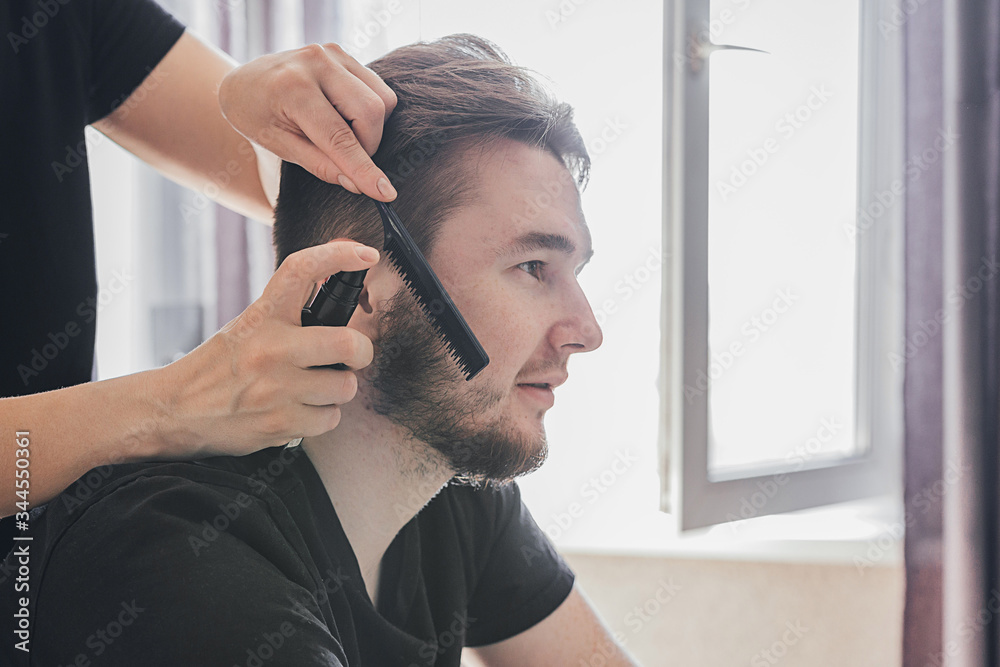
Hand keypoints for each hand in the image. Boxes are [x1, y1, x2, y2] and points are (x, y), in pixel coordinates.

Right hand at [152, 240, 379, 456]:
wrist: (173, 411)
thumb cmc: (216, 368)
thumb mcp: (247, 327)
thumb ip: (288, 316)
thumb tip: (339, 300)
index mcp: (261, 316)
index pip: (302, 270)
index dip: (339, 256)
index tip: (366, 254)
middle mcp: (270, 348)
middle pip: (347, 344)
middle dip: (361, 352)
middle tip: (353, 355)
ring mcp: (275, 388)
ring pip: (345, 386)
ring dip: (338, 390)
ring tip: (315, 388)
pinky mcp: (279, 423)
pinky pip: (331, 419)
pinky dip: (322, 417)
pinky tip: (300, 409)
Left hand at [219, 42, 397, 200]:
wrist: (244, 83)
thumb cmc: (257, 118)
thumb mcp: (281, 147)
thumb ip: (320, 165)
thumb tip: (357, 184)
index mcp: (292, 88)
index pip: (339, 136)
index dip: (364, 168)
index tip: (386, 194)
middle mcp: (316, 62)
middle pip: (371, 112)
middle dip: (368, 146)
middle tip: (345, 160)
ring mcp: (332, 53)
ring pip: (382, 99)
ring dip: (371, 129)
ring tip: (341, 135)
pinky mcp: (343, 54)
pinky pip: (378, 89)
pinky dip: (369, 112)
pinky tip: (344, 117)